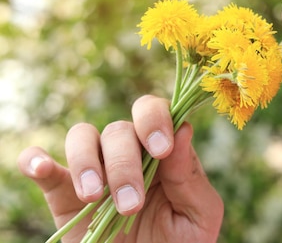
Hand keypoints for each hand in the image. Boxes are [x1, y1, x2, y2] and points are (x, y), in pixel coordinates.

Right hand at [17, 95, 223, 242]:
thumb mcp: (199, 214)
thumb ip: (190, 174)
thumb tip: (183, 128)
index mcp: (163, 153)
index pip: (155, 113)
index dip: (155, 121)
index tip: (160, 150)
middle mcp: (129, 154)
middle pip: (119, 130)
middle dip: (124, 164)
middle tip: (130, 204)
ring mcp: (96, 172)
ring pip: (82, 136)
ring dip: (86, 162)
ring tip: (93, 198)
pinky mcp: (64, 195)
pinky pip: (44, 166)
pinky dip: (36, 160)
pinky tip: (42, 167)